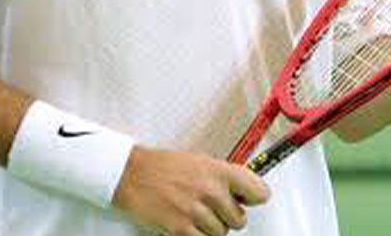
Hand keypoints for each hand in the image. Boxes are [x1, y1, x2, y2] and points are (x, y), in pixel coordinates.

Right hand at [113, 146, 269, 235]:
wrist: (132, 174)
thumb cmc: (164, 166)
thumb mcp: (201, 161)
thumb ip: (224, 177)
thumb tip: (244, 192)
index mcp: (219, 171)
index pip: (258, 192)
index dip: (254, 198)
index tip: (248, 200)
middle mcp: (211, 191)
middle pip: (240, 219)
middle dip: (228, 217)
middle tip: (214, 210)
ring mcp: (196, 211)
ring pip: (222, 233)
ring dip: (212, 228)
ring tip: (197, 215)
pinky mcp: (180, 228)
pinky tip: (189, 225)